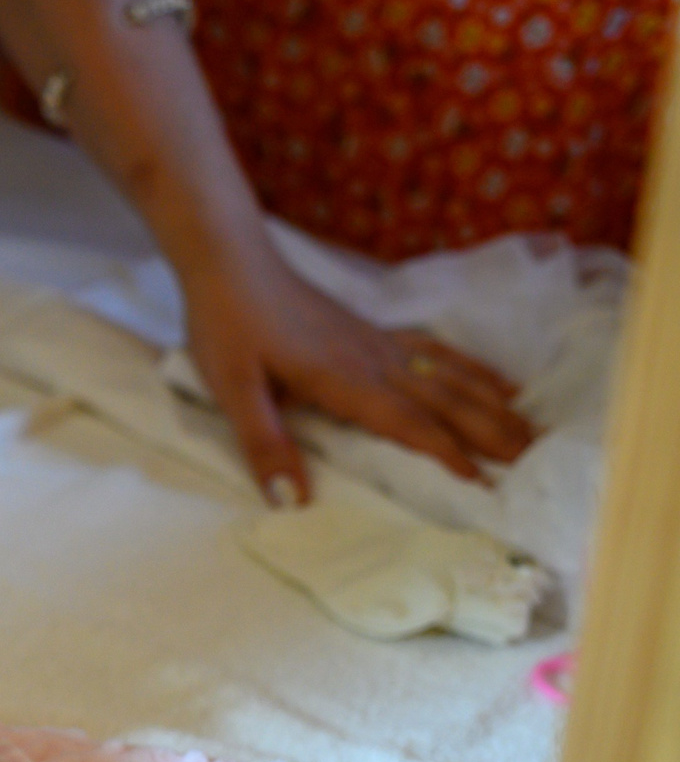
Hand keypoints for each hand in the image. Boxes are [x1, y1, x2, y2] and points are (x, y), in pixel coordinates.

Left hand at [181, 243, 534, 503]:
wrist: (230, 260)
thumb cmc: (226, 324)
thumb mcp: (232, 390)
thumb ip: (264, 444)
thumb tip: (292, 502)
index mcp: (342, 379)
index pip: (407, 423)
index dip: (447, 454)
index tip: (484, 486)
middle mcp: (373, 360)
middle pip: (444, 400)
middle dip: (490, 431)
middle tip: (535, 461)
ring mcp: (377, 341)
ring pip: (448, 374)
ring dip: (492, 403)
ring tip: (532, 429)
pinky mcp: (372, 329)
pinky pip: (435, 349)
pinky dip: (472, 367)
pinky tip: (496, 380)